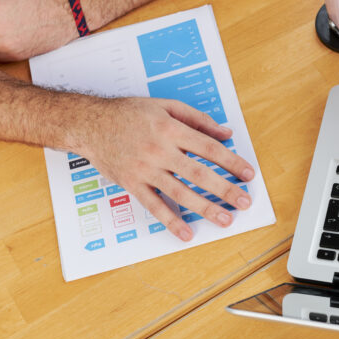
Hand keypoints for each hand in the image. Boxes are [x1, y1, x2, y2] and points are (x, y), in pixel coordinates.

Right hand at [76, 97, 255, 240]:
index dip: (231, 162)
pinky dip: (170, 221)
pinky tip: (186, 233)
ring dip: (205, 208)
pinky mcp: (132, 184)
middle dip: (225, 189)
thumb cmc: (128, 113)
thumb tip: (225, 133)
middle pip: (199, 173)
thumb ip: (197, 119)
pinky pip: (154, 206)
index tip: (248, 174)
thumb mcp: (164, 105)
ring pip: (180, 193)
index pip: (209, 148)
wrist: (90, 124)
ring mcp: (146, 170)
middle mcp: (160, 150)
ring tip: (225, 219)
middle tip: (244, 202)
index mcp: (171, 129)